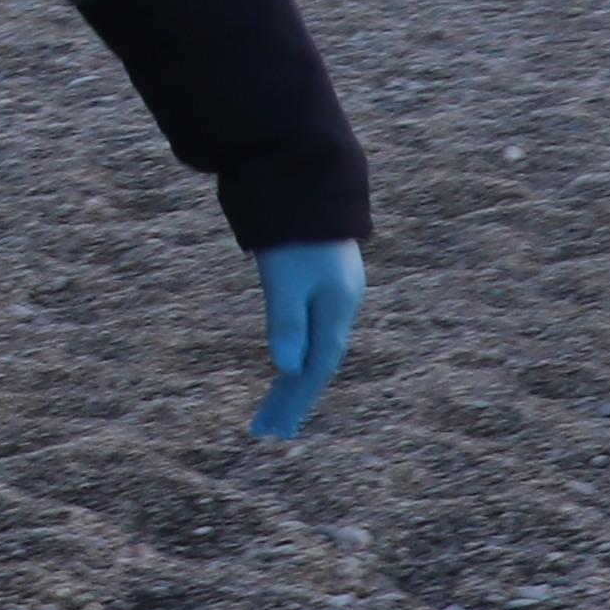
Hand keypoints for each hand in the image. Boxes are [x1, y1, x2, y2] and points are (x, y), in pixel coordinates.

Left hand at [249, 242, 361, 441]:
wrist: (306, 179)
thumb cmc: (294, 230)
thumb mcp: (285, 278)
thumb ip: (286, 322)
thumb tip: (287, 370)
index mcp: (337, 308)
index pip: (316, 367)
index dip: (294, 400)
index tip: (272, 429)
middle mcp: (342, 305)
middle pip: (317, 362)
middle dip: (292, 397)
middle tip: (267, 430)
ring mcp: (336, 292)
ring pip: (318, 346)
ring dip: (296, 378)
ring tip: (276, 407)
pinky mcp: (324, 281)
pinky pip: (315, 329)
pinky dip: (301, 351)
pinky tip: (292, 362)